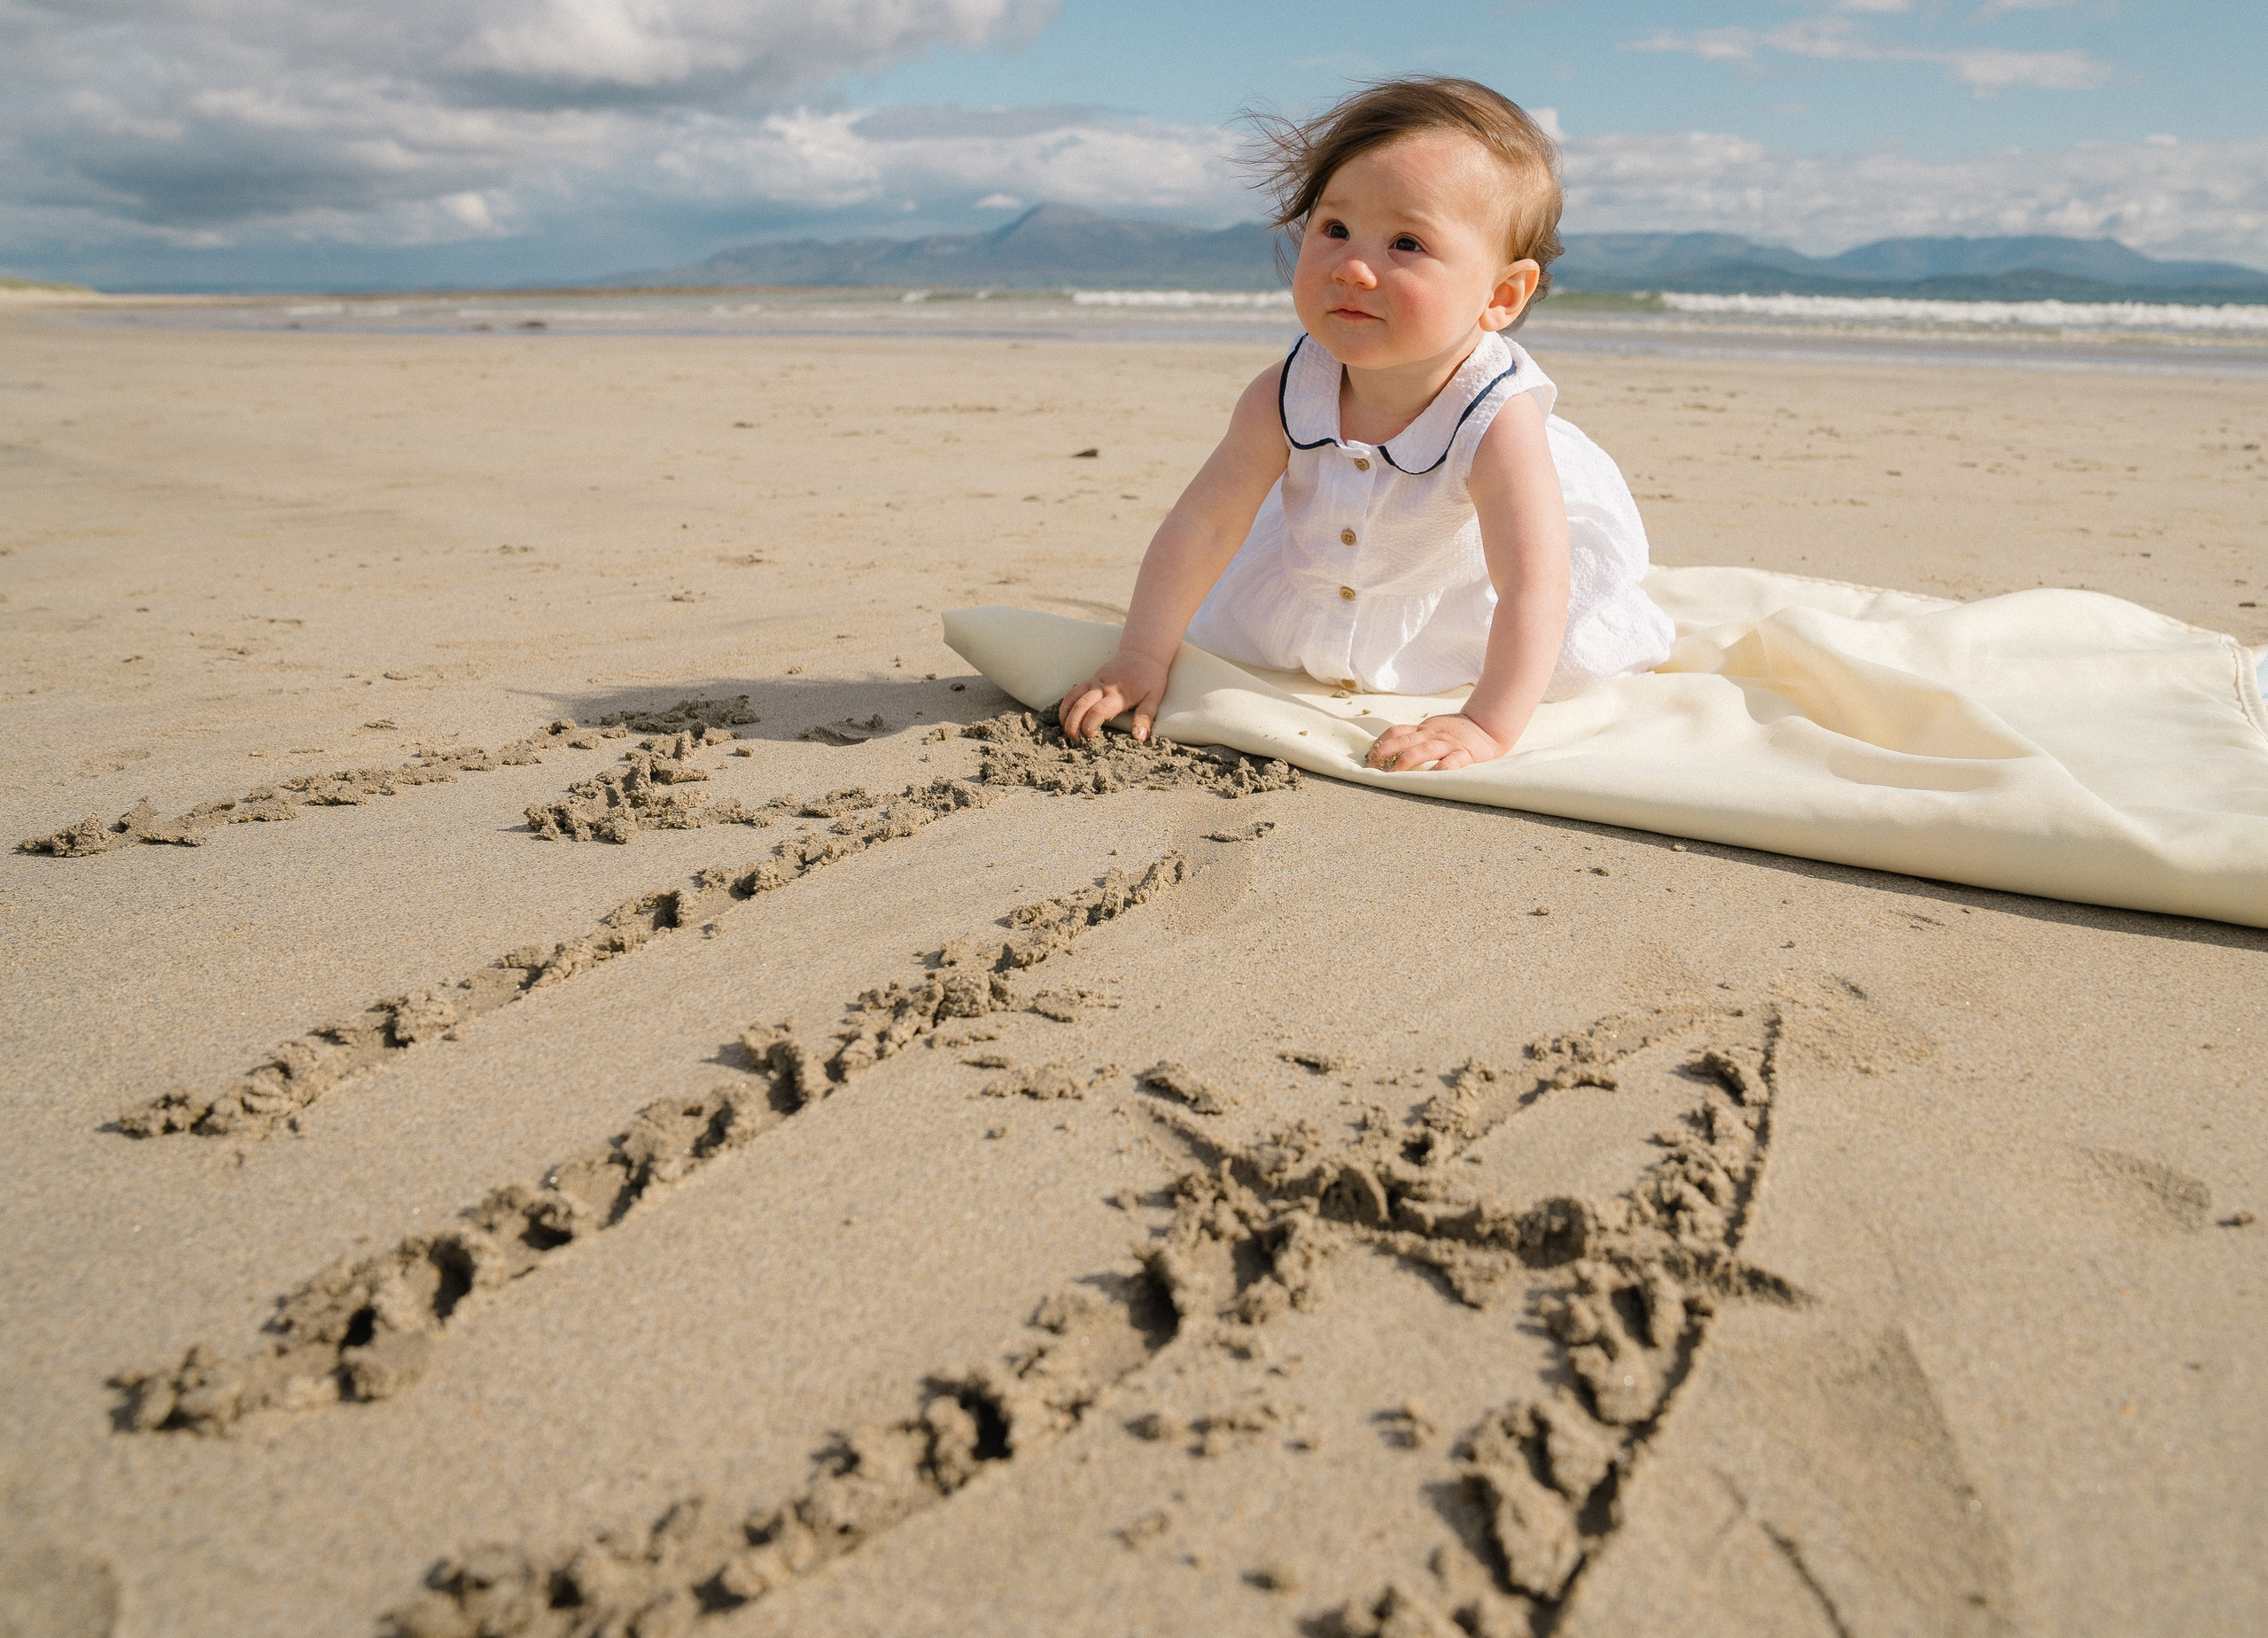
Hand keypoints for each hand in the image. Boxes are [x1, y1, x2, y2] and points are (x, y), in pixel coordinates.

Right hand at [1060, 649, 1168, 742]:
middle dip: (1073, 723)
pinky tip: (1065, 715)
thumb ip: (1145, 717)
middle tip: (1074, 739)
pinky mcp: (1092, 679)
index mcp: (1117, 695)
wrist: (1143, 653)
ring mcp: (1095, 682)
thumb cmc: (1150, 677)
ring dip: (1066, 713)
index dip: (1090, 725)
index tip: (1088, 737)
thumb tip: (1139, 738)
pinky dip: (1067, 703)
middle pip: (1081, 705)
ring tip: (1065, 729)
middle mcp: (1102, 687)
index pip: (1098, 711)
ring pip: (1073, 696)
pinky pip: (1074, 691)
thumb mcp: (1153, 698)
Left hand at [1364, 712, 1508, 772]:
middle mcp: (1432, 735)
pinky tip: (1429, 780)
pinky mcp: (1464, 754)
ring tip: (1391, 776)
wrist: (1488, 727)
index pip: (1395, 732)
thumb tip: (1389, 753)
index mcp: (1423, 729)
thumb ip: (1415, 737)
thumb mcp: (1433, 729)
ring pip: (1422, 750)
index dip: (1379, 743)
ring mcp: (1447, 744)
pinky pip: (1451, 763)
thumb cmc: (1457, 733)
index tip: (1368, 758)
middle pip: (1402, 741)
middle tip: (1372, 770)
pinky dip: (1439, 771)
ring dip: (1404, 762)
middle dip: (1384, 754)